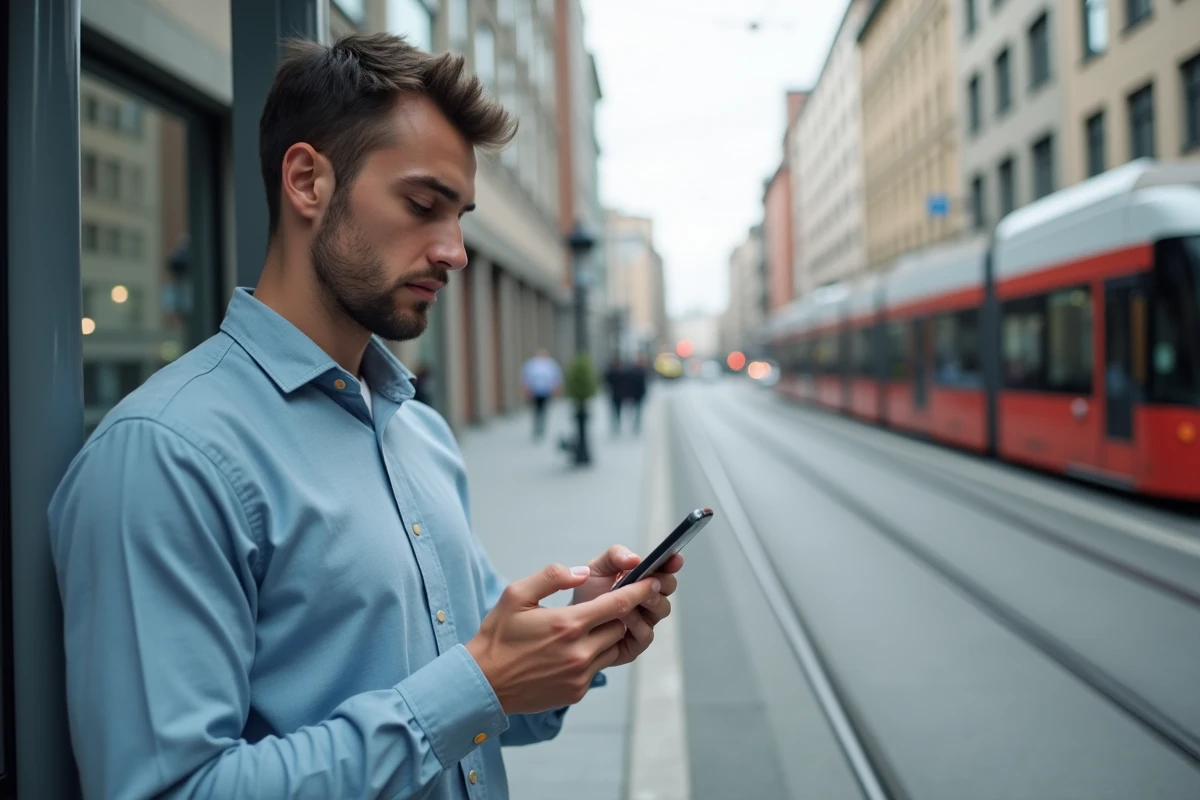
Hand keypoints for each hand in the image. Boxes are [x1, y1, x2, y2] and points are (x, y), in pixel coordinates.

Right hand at [466, 563, 661, 714]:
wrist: (484, 683)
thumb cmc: (498, 636)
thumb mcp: (516, 595)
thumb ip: (552, 577)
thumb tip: (582, 572)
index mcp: (567, 624)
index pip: (618, 604)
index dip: (639, 591)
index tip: (652, 582)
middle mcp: (579, 652)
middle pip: (620, 626)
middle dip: (619, 612)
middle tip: (609, 603)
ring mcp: (580, 674)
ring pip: (612, 648)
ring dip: (607, 634)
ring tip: (586, 626)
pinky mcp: (576, 691)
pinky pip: (597, 668)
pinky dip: (592, 655)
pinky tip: (570, 649)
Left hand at [572, 545, 683, 667]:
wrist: (571, 620)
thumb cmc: (588, 592)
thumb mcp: (597, 567)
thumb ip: (615, 556)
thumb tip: (635, 559)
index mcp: (642, 578)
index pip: (665, 568)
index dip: (672, 562)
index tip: (675, 559)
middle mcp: (649, 598)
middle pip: (668, 588)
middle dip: (662, 582)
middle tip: (651, 580)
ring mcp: (646, 620)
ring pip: (662, 610)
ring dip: (650, 602)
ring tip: (632, 598)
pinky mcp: (637, 642)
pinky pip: (646, 633)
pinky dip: (636, 623)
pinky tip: (622, 617)